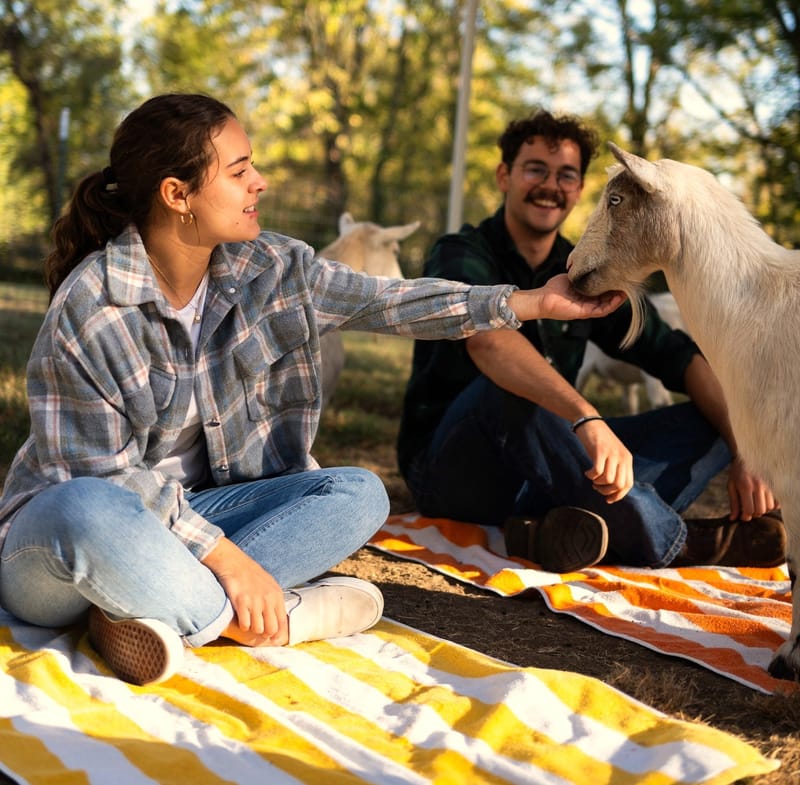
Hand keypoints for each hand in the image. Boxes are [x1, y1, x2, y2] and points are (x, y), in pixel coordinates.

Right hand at [202, 537, 288, 645]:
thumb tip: (280, 621)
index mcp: (277, 595)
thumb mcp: (269, 585)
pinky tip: (240, 619)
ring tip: (249, 623)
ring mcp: (255, 601)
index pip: (282, 622)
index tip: (273, 640)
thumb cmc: (252, 575)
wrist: (235, 563)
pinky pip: (245, 624)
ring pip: (258, 629)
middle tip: (258, 630)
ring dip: (252, 629)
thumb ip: (275, 601)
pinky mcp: (241, 601)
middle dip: (265, 634)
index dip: (278, 634)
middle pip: (271, 629)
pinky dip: (243, 626)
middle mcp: (268, 599)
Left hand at [509, 274, 625, 321]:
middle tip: (628, 283)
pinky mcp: (584, 313)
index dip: (614, 286)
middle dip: (619, 292)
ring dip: (618, 299)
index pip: (605, 291)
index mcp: (587, 295)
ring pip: (608, 306)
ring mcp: (587, 309)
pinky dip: (611, 305)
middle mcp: (589, 303)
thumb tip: (593, 262)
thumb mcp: (573, 277)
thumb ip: (583, 272)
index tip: (622, 277)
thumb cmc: (555, 288)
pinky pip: (601, 310)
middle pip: (609, 299)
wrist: (542, 298)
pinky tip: (618, 298)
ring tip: (627, 291)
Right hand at [574, 418, 633, 502]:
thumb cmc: (598, 440)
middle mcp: (622, 457)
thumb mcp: (611, 454)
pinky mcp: (600, 451)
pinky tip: (587, 472)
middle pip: (619, 485)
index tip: (608, 499)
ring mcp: (611, 453)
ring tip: (592, 479)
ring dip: (598, 484)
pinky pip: (597, 471)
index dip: (618, 495)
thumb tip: (612, 489)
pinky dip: (591, 475)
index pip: (628, 484)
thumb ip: (615, 467)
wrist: (589, 421)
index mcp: (627, 459)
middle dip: (606, 491)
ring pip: (608, 480)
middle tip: (597, 487)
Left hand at [726, 456, 778, 520]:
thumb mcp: (731, 486)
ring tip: (755, 505)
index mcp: (745, 486)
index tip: (742, 516)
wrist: (747, 457)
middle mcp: (759, 486)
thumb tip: (733, 519)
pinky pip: (777, 501)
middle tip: (748, 511)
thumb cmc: (737, 473)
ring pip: (770, 507)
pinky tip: (763, 502)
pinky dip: (772, 506)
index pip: (749, 509)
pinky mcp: (774, 485)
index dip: (746, 516)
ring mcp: (768, 485)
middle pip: (761, 510)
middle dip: (754, 514)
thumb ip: (733, 503)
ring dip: (763, 510)